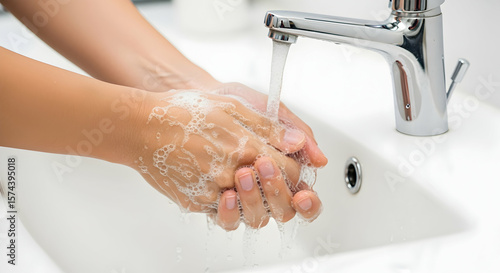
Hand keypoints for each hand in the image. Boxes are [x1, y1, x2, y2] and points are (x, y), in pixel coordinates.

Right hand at [128, 90, 321, 228]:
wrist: (140, 127)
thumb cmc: (182, 111)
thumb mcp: (230, 106)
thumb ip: (268, 126)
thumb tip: (299, 142)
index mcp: (244, 148)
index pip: (289, 171)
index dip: (292, 167)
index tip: (283, 160)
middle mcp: (230, 174)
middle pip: (273, 197)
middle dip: (276, 186)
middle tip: (263, 171)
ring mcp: (211, 193)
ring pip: (248, 209)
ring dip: (251, 195)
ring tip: (238, 174)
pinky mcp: (195, 203)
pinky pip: (222, 211)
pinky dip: (226, 200)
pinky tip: (217, 178)